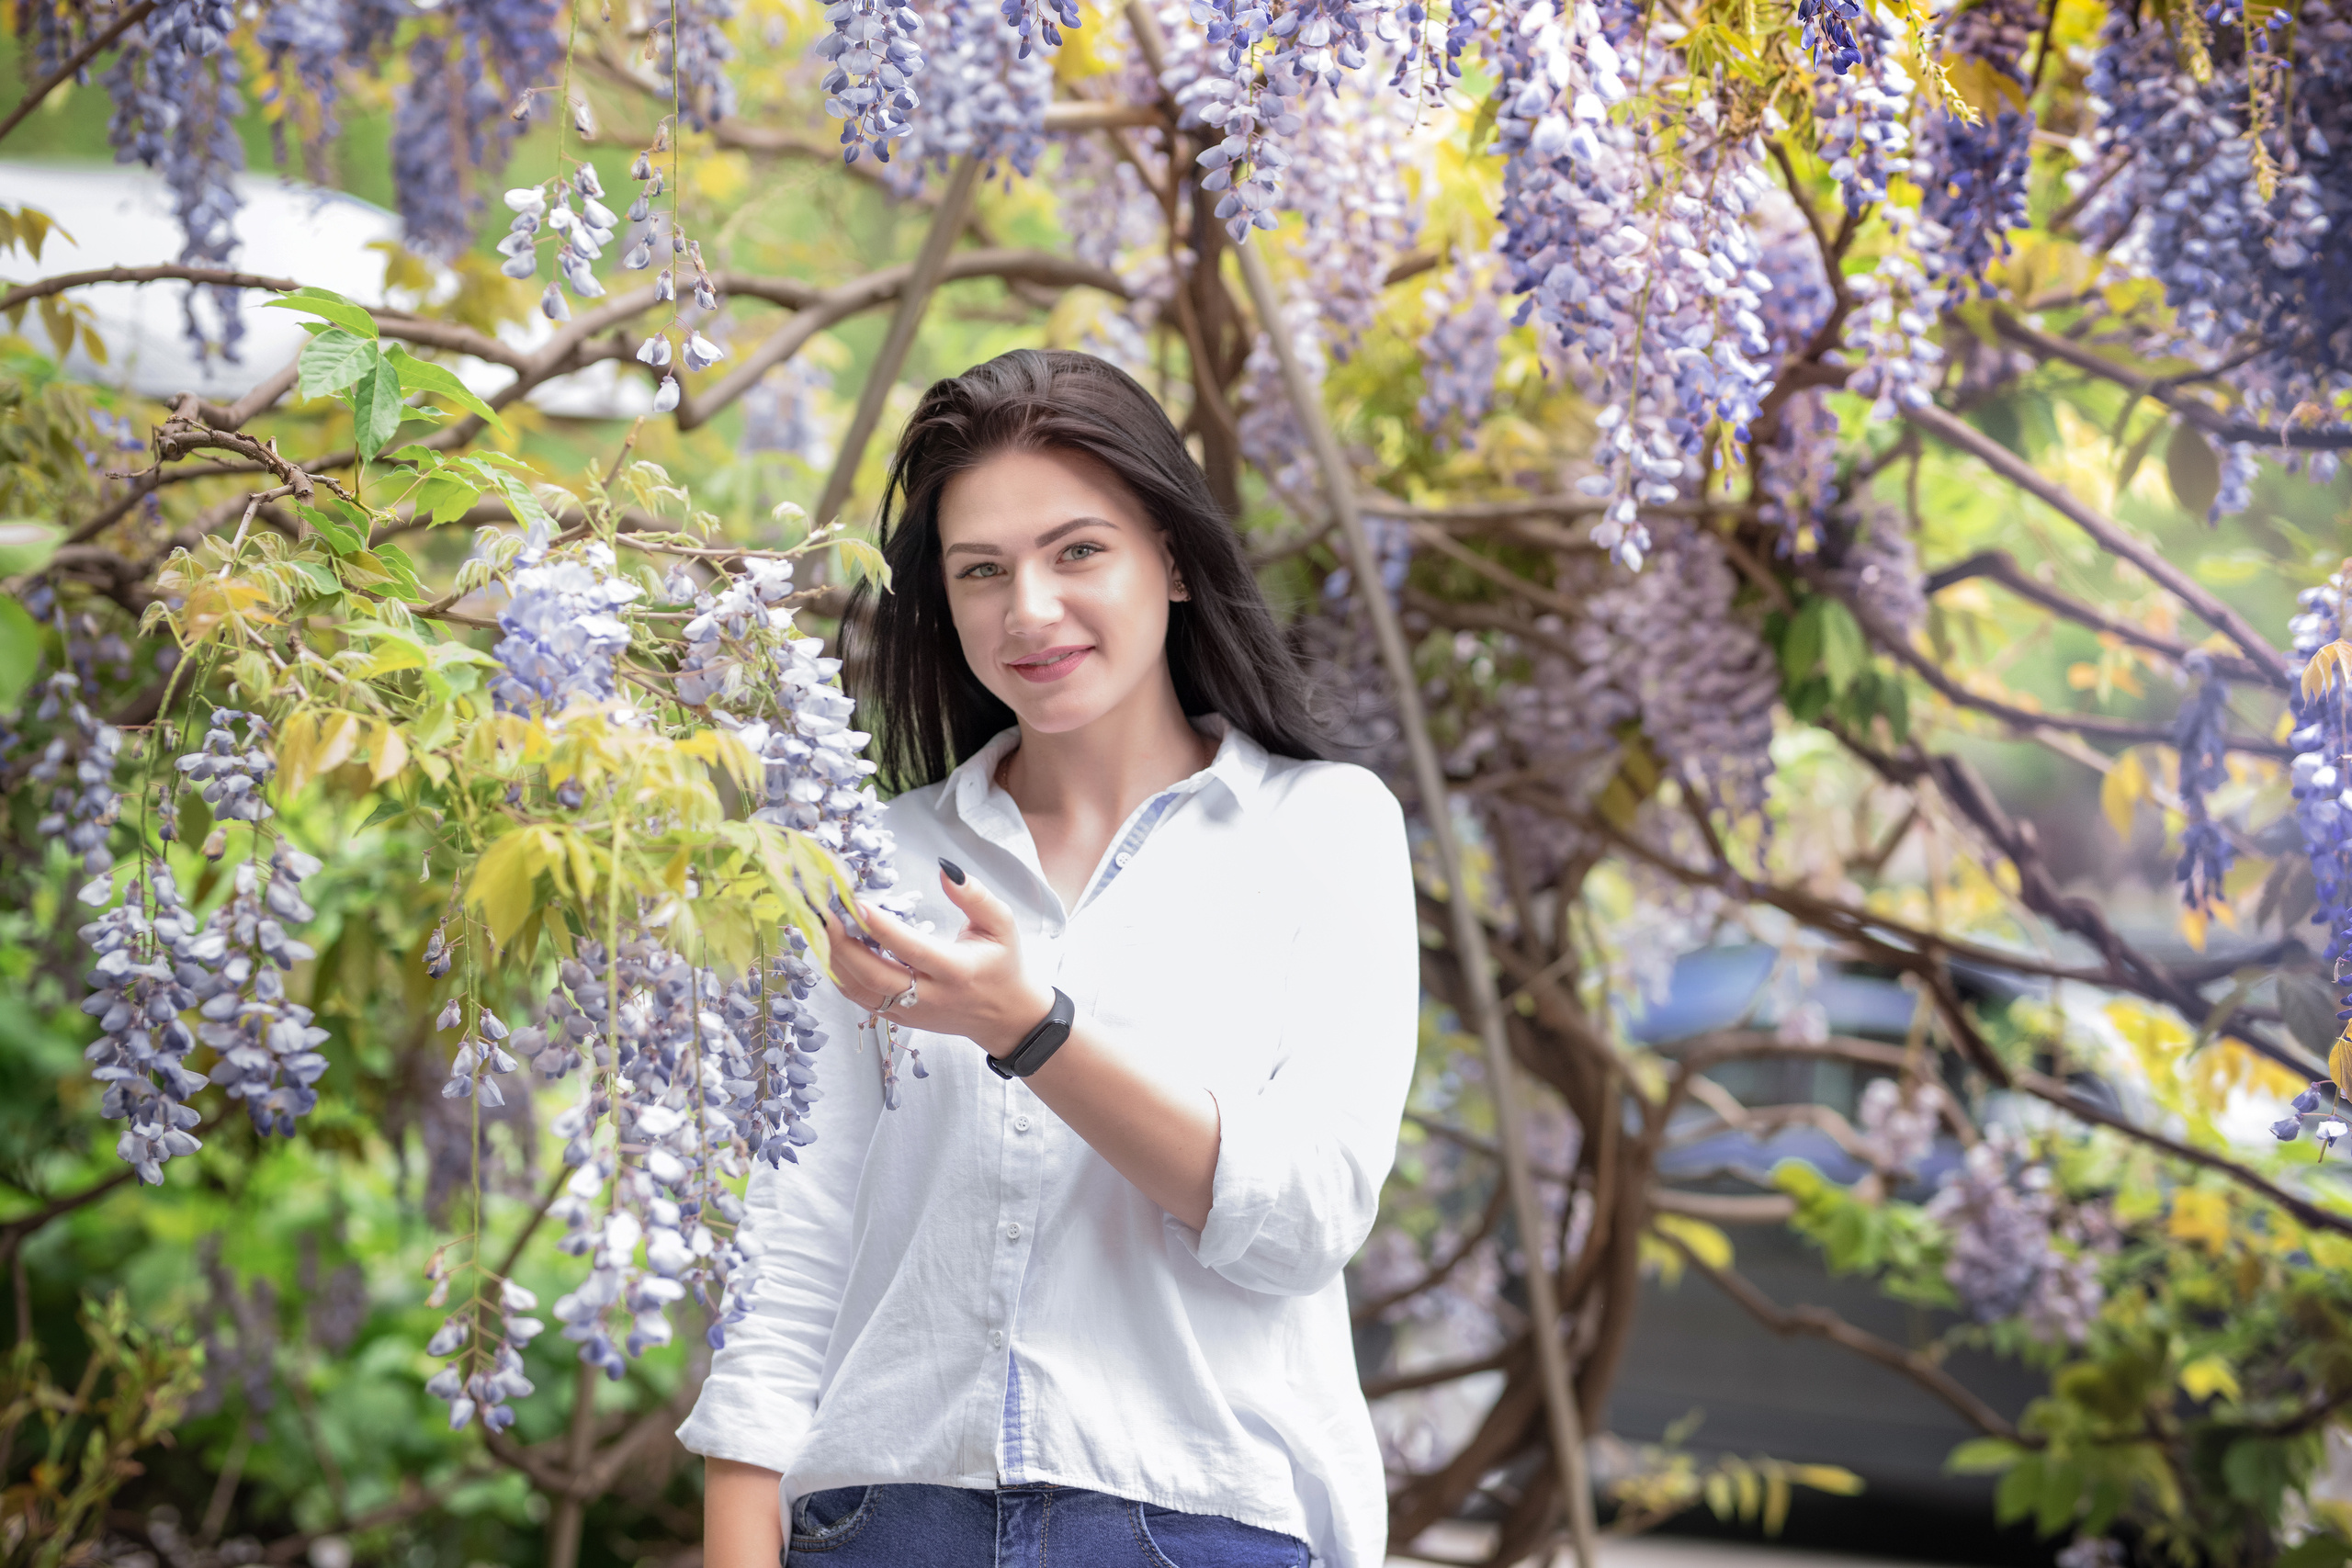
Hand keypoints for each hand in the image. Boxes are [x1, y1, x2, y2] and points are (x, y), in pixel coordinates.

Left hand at [822, 861, 1055, 1056]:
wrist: (1006, 1016)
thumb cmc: (1003, 963)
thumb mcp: (1001, 924)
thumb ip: (975, 896)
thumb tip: (944, 868)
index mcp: (956, 971)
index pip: (911, 949)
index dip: (880, 927)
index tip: (854, 902)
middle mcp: (930, 996)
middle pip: (875, 976)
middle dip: (843, 945)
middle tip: (823, 913)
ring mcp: (912, 1013)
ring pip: (861, 992)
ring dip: (834, 961)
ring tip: (820, 928)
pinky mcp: (900, 1019)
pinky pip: (862, 1000)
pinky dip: (842, 976)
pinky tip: (832, 950)